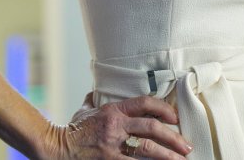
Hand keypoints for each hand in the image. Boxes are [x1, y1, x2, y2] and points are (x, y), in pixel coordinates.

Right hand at [42, 95, 192, 158]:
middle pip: (151, 128)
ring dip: (168, 156)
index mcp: (113, 110)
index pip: (144, 103)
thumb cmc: (73, 127)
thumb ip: (98, 99)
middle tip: (187, 146)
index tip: (176, 117)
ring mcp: (113, 146)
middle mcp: (116, 126)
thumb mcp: (86, 108)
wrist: (55, 147)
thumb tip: (101, 90)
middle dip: (173, 137)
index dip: (163, 108)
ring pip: (147, 150)